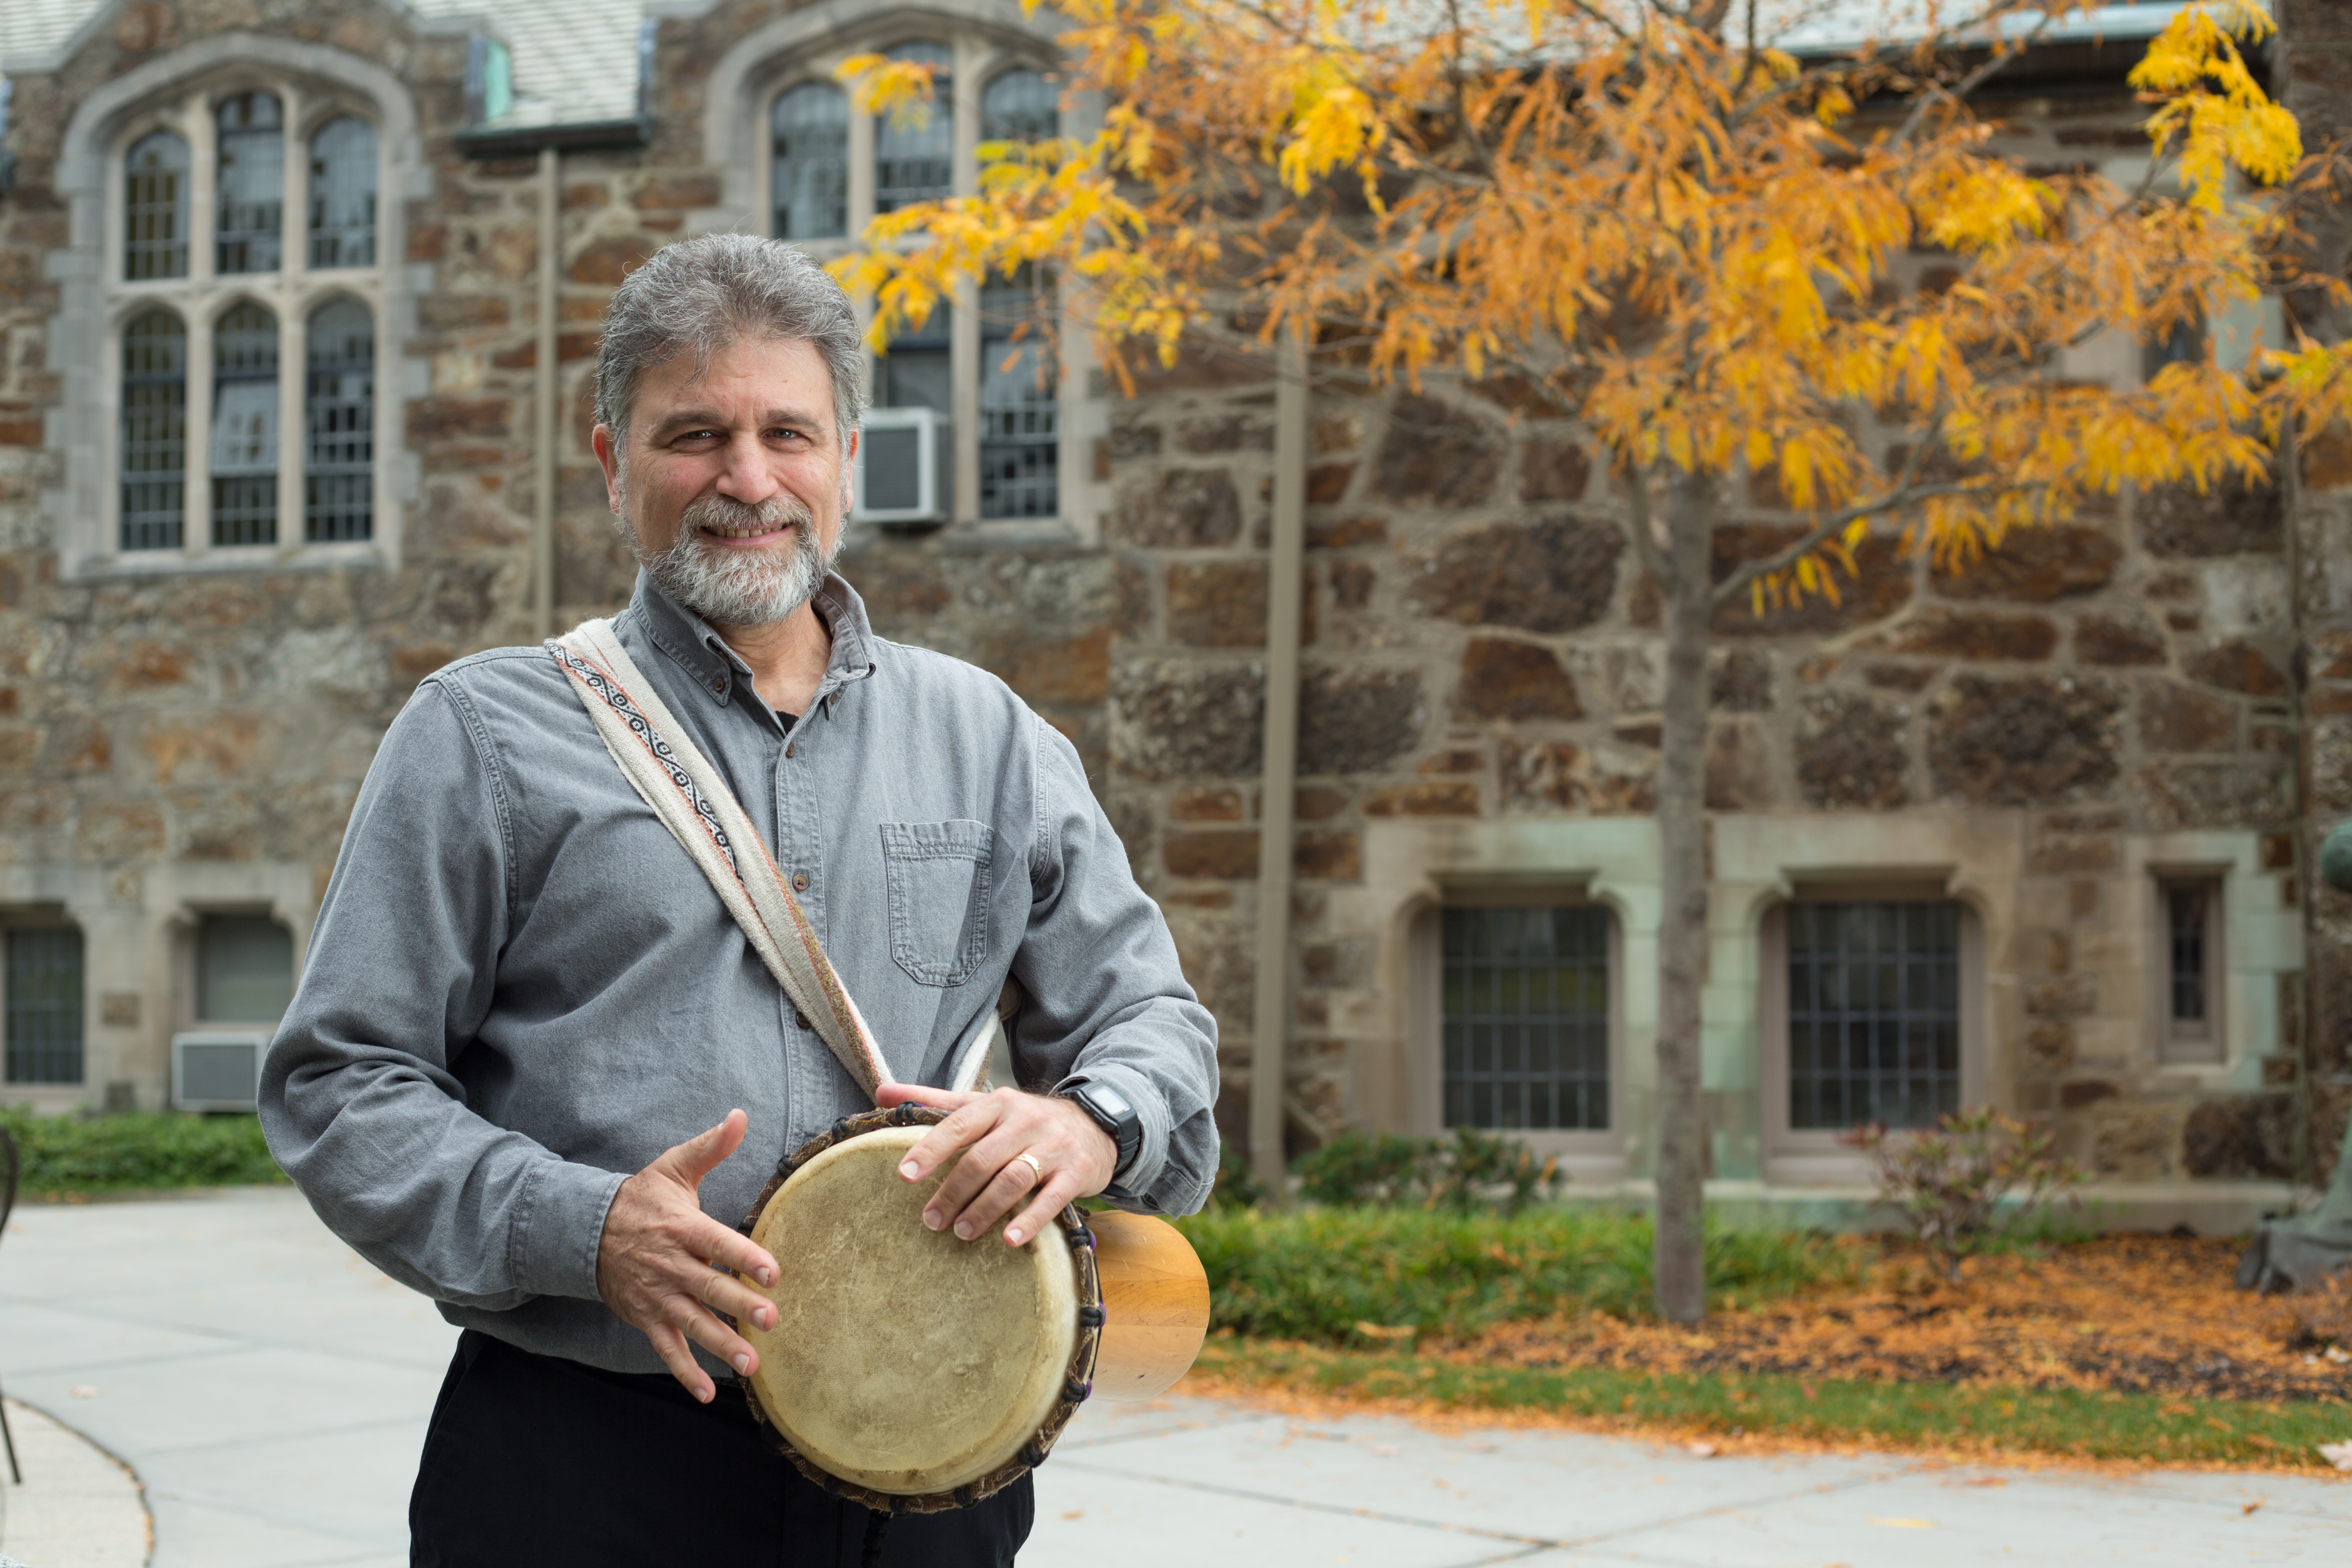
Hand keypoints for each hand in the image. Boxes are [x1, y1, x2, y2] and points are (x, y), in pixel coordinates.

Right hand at [596, 1109, 782, 1402]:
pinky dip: (685, 1373)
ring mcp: (657, 1296)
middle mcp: (670, 1265)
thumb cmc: (643, 1198)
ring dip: (720, 1346)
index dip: (745, 1256)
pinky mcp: (646, 1318)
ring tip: (751, 1365)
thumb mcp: (673, 1167)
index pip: (718, 1242)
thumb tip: (740, 1115)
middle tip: (770, 1320)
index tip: (773, 1271)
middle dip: (739, 1306)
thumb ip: (710, 1146)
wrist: (587, 1230)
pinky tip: (707, 1393)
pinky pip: (666, 1350)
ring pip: (692, 1325)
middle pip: (709, 1288)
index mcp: (682, 1227)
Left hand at [876, 1083, 1116, 1247]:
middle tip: (930, 1221)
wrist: (1094, 1125)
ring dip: (984, 1209)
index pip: (958, 1124)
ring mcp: (1054, 1145)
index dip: (930, 1150)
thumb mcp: (983, 1105)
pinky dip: (1030, 1220)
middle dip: (953, 1191)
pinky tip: (1010, 1240)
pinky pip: (1052, 1198)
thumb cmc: (1024, 1121)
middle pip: (982, 1158)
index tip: (905, 1175)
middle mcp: (1026, 1120)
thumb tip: (881, 1092)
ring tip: (962, 1233)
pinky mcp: (1077, 1171)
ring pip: (1013, 1178)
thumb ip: (933, 1101)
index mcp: (998, 1103)